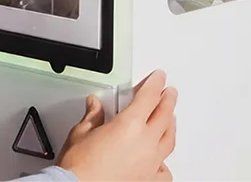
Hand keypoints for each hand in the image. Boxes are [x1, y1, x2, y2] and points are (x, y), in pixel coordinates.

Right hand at [56, 71, 176, 181]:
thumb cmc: (79, 168)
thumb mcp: (81, 133)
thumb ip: (92, 117)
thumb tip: (95, 106)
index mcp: (130, 124)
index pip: (149, 96)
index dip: (155, 83)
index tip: (159, 78)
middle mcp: (145, 143)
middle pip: (164, 115)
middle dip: (167, 100)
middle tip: (169, 92)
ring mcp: (150, 164)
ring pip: (169, 140)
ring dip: (170, 125)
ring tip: (170, 119)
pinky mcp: (149, 181)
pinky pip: (165, 170)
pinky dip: (165, 161)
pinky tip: (162, 159)